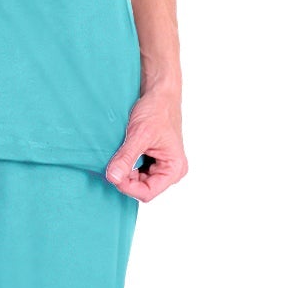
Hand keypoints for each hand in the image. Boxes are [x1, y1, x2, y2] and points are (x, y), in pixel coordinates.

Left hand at [104, 86, 186, 201]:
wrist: (159, 94)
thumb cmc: (156, 110)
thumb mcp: (139, 134)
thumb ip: (126, 157)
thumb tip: (113, 178)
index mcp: (174, 169)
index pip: (147, 193)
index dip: (128, 187)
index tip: (112, 173)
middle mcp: (171, 171)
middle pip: (142, 188)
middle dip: (126, 178)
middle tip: (114, 161)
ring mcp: (162, 166)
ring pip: (138, 181)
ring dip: (125, 171)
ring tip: (121, 153)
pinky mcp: (153, 161)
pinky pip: (137, 172)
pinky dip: (127, 166)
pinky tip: (123, 153)